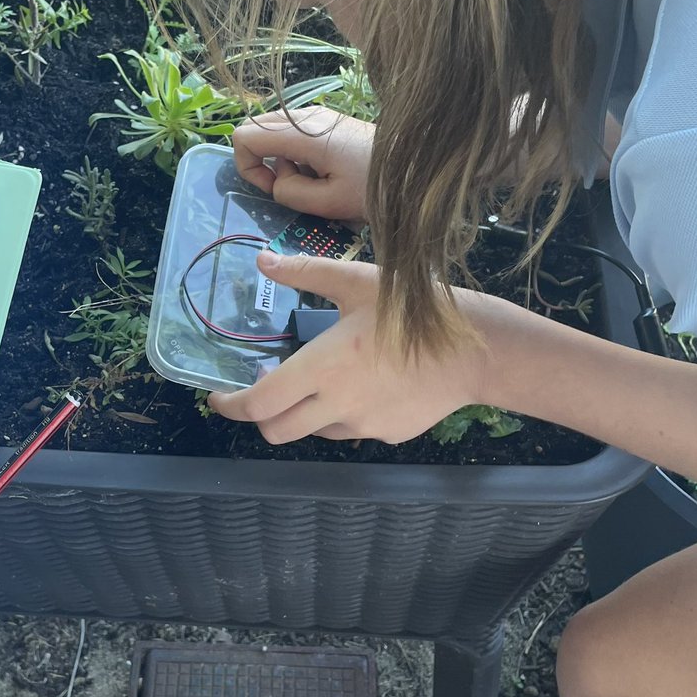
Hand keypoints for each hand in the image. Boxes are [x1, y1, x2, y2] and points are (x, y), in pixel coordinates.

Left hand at [208, 252, 485, 442]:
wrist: (479, 350)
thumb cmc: (414, 309)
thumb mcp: (358, 281)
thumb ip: (305, 274)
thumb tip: (262, 262)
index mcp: (321, 368)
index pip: (258, 404)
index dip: (230, 406)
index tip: (218, 398)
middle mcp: (335, 405)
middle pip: (275, 431)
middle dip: (259, 417)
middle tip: (261, 393)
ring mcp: (361, 425)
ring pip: (312, 432)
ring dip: (302, 414)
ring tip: (317, 383)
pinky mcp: (386, 433)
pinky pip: (350, 430)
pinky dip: (340, 415)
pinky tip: (363, 386)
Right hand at [233, 107, 374, 222]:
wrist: (415, 166)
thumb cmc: (374, 187)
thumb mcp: (328, 202)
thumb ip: (290, 193)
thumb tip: (277, 182)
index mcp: (302, 132)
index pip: (244, 136)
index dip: (248, 168)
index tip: (272, 189)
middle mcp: (305, 115)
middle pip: (255, 129)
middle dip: (261, 163)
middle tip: (289, 187)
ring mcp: (317, 114)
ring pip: (273, 133)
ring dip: (281, 160)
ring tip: (312, 182)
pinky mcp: (327, 121)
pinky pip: (293, 135)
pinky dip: (296, 155)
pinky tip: (322, 172)